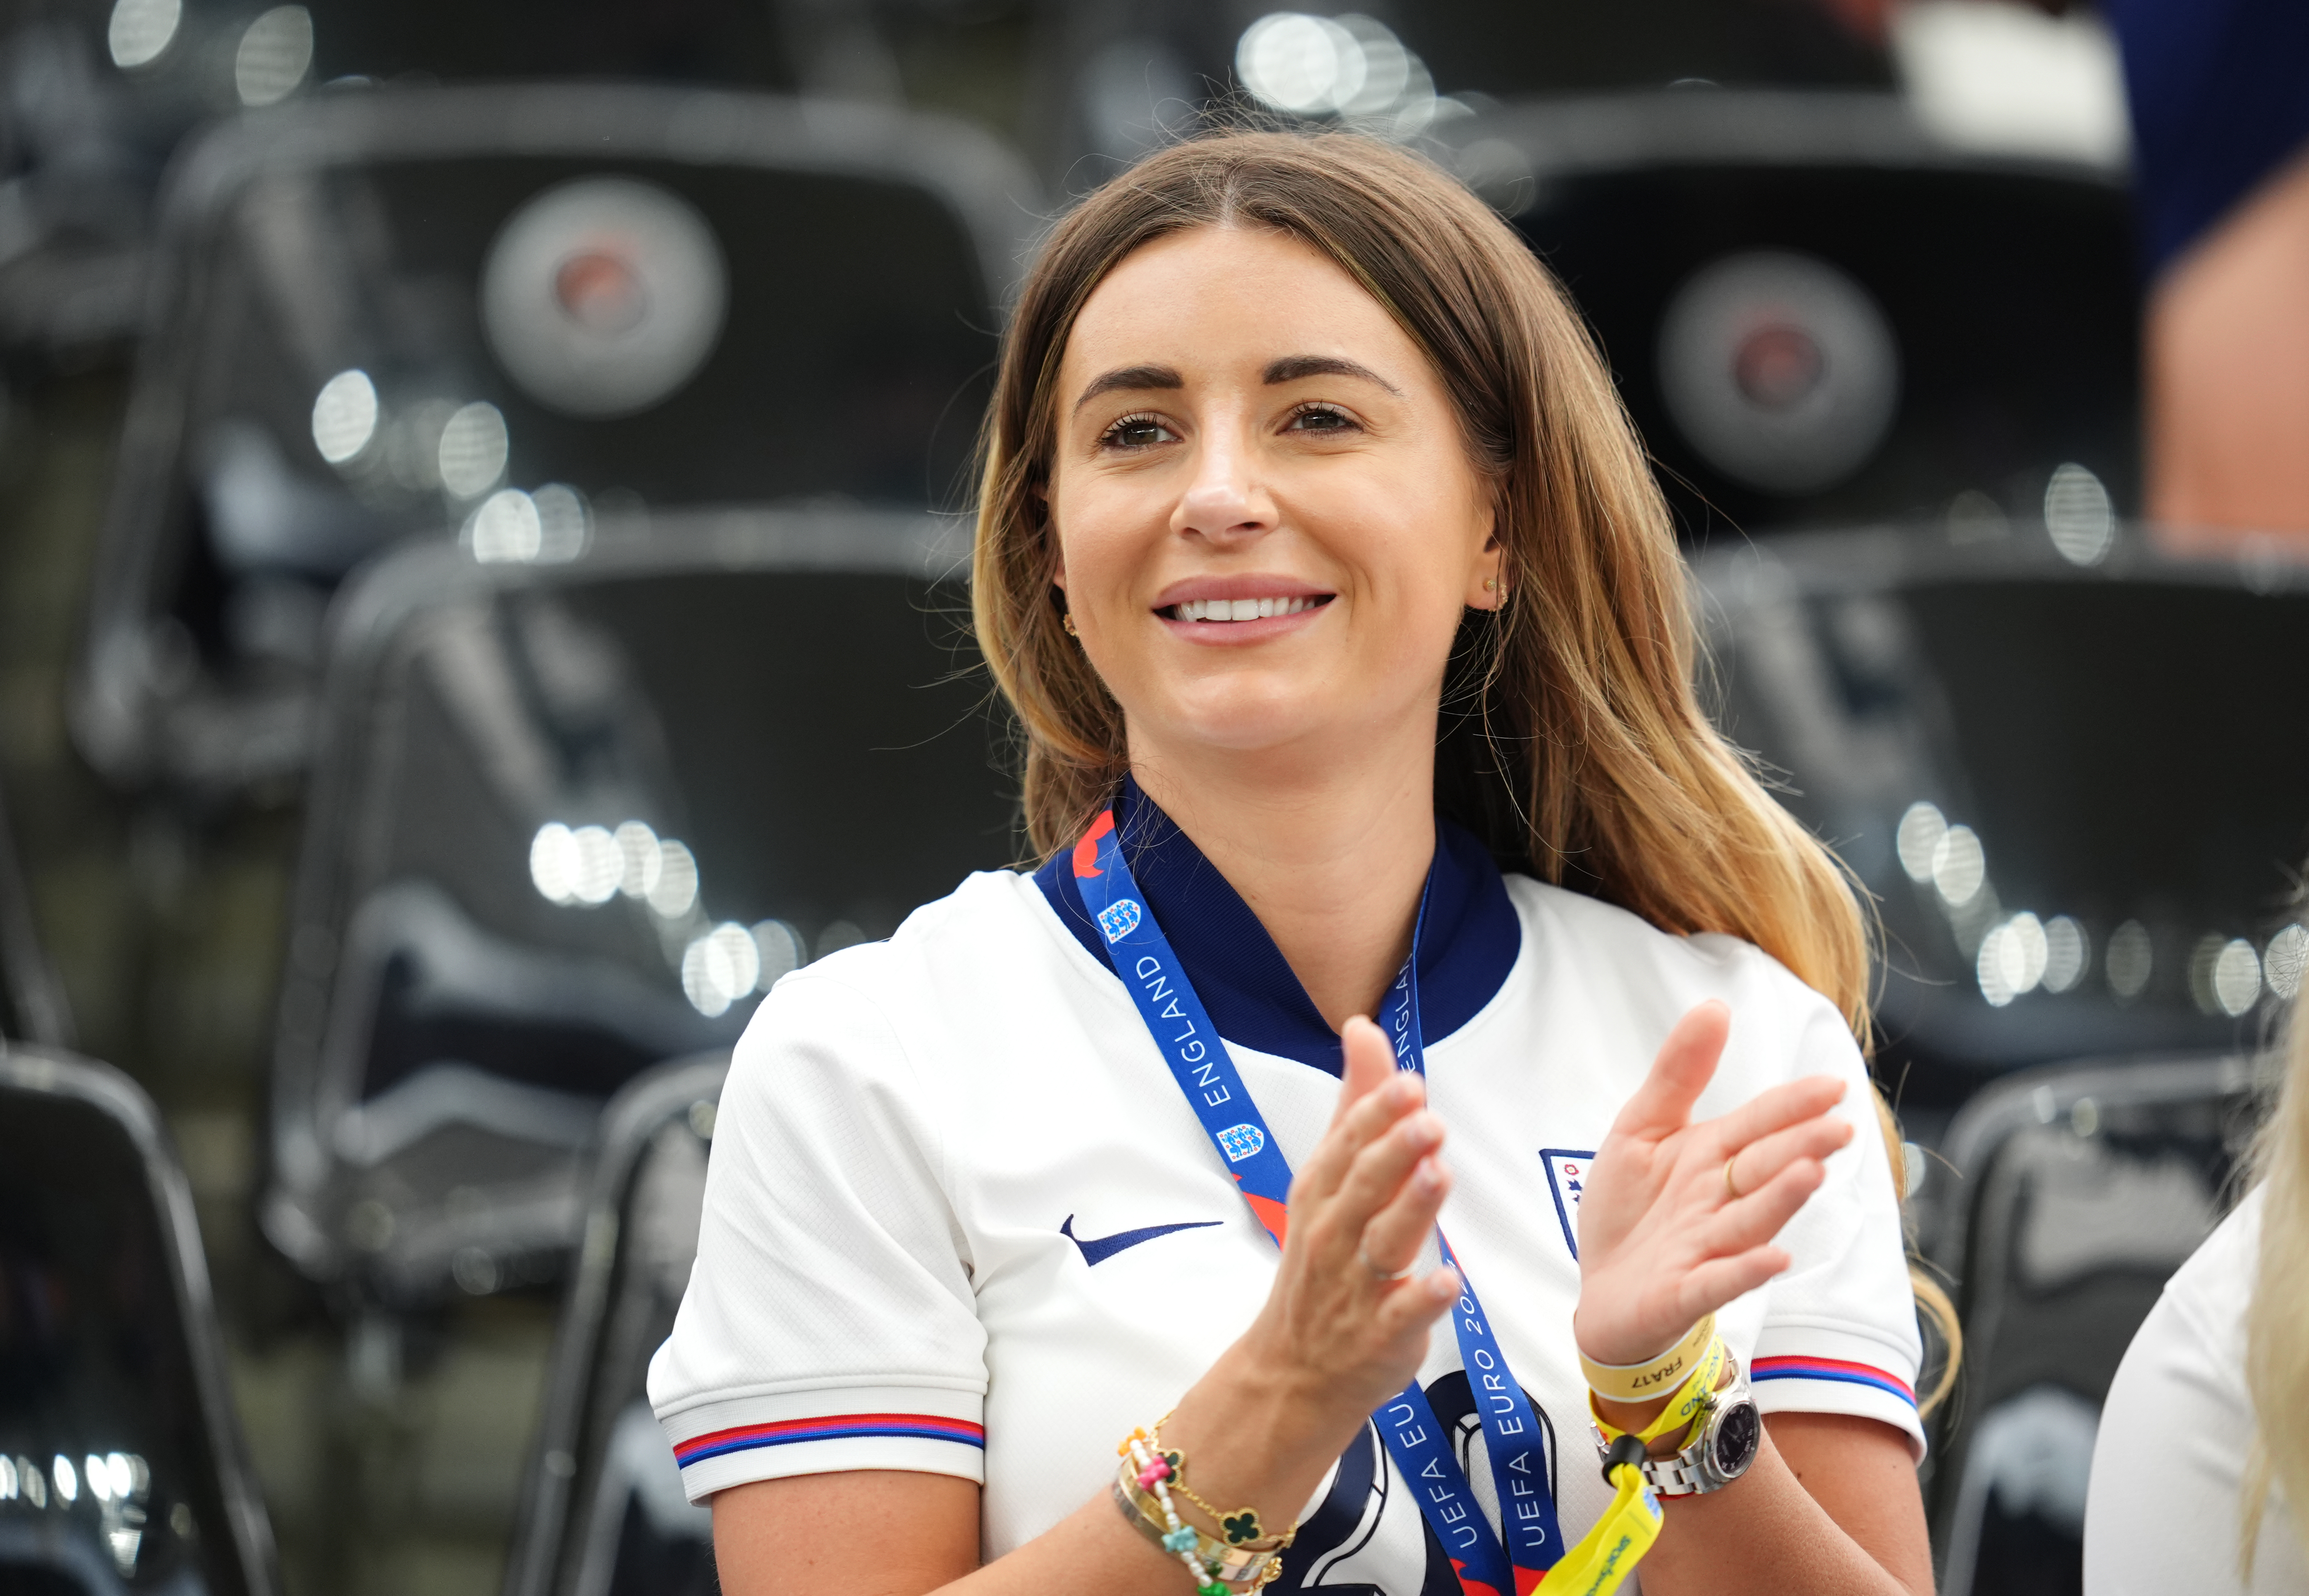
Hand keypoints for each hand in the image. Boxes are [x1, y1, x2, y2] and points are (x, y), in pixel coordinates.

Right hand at [1233, 1015, 1462, 1430]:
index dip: (1377, 1114)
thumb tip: (1364, 1029)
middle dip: (1394, 1152)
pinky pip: (1401, 1315)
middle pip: (1364, 1187)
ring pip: (1383, 1243)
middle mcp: (1336, 1233)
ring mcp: (1355, 1286)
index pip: (1348, 1145)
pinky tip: (1448, 1281)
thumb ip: (1354, 1105)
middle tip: (1428, 1119)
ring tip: (1437, 1175)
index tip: (1408, 1082)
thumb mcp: (1329, 1179)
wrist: (1294, 1368)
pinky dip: (1423, 1299)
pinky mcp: (1381, 1335)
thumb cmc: (1323, 1259)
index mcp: (1324, 1192)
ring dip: (1410, 1210)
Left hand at [1571, 1001, 1853, 1369]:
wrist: (1601, 1287)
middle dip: (1799, 1149)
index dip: (1792, 1107)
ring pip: (1750, 1222)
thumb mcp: (1642, 1128)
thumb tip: (1715, 1007)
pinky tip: (1774, 1258)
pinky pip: (1719, 1281)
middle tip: (1839, 1128)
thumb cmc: (1631, 1208)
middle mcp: (1719, 1202)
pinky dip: (1744, 1271)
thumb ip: (1678, 1074)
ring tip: (1811, 1174)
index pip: (1759, 1126)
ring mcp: (1706, 1249)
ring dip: (1780, 1201)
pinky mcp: (1684, 1291)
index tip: (1833, 1086)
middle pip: (1764, 1171)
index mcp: (1712, 1158)